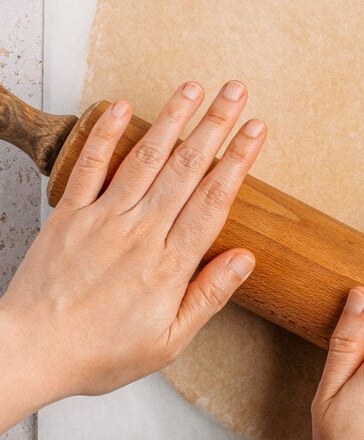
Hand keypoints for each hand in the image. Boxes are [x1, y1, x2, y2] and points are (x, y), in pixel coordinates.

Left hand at [0, 80, 265, 431]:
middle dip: (215, 125)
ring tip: (193, 88)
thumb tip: (245, 260)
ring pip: (145, 159)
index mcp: (168, 264)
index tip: (256, 130)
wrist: (31, 352)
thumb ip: (208, 296)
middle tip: (236, 93)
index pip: (213, 200)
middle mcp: (140, 232)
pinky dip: (105, 134)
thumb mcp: (168, 342)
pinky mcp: (69, 214)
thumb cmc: (99, 351)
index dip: (238, 160)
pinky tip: (121, 106)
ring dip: (172, 119)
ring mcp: (102, 219)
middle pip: (186, 169)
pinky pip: (89, 166)